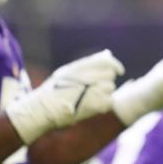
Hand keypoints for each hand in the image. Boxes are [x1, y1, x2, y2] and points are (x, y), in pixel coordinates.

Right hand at [6, 50, 123, 143]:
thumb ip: (89, 63)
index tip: (119, 71)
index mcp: (81, 66)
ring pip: (110, 88)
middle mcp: (88, 76)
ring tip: (90, 98)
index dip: (115, 66)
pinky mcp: (95, 104)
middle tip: (95, 88)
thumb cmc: (53, 91)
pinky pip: (109, 101)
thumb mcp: (68, 71)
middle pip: (110, 75)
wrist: (43, 109)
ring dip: (104, 93)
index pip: (107, 61)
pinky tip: (94, 106)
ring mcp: (93, 90)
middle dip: (105, 81)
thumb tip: (107, 54)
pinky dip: (104, 104)